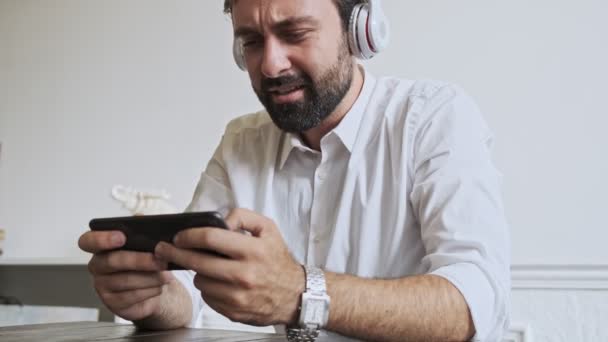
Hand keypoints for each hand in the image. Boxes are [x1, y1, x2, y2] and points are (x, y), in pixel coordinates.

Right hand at [78, 230, 173, 321]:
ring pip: (125, 281)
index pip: (88, 241)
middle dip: (139, 260)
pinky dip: (149, 291)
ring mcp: (103, 286)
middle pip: (112, 261)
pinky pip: (131, 297)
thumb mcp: (147, 241)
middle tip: (159, 260)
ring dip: (150, 277)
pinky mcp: (113, 303)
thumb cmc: (148, 259)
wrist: (157, 285)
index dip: (102, 239)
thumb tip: (142, 218)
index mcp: (101, 247)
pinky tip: (160, 286)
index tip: (121, 237)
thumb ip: (142, 228)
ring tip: (166, 274)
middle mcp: (98, 266)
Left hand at [154, 208, 304, 325]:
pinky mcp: (233, 312)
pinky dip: (208, 288)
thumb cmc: (278, 260)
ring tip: (207, 266)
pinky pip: (207, 297)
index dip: (189, 235)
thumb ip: (243, 216)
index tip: (178, 236)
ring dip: (198, 272)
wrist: (294, 295)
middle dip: (176, 253)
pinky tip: (217, 281)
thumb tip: (220, 218)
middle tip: (165, 249)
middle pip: (198, 262)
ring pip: (200, 281)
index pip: (210, 238)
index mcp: (253, 250)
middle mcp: (245, 274)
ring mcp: (238, 296)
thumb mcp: (268, 229)